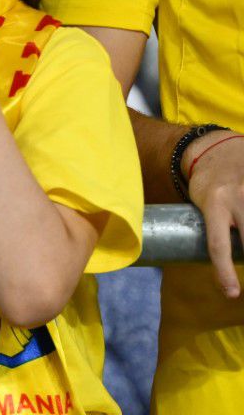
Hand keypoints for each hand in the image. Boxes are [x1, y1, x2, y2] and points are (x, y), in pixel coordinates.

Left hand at [185, 132, 243, 296]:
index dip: (224, 272)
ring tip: (243, 256)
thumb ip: (215, 228)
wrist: (219, 148)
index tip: (231, 294)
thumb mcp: (202, 203)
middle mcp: (238, 197)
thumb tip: (224, 262)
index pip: (218, 245)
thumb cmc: (207, 183)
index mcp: (213, 204)